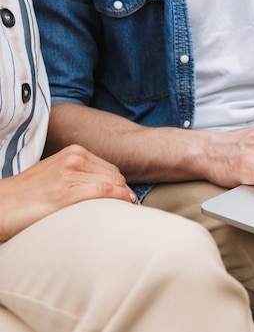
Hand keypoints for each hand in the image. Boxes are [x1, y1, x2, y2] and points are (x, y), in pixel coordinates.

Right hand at [0, 144, 136, 240]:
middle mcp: (74, 159)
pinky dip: (119, 201)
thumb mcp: (59, 174)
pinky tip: (121, 210)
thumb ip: (83, 175)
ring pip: (113, 185)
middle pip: (115, 177)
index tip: (128, 200)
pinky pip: (105, 193)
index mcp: (74, 152)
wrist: (2, 205)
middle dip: (125, 194)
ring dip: (124, 199)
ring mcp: (69, 175)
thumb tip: (113, 189)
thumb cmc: (31, 194)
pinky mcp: (65, 194)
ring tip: (125, 212)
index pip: (112, 170)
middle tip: (129, 209)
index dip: (122, 187)